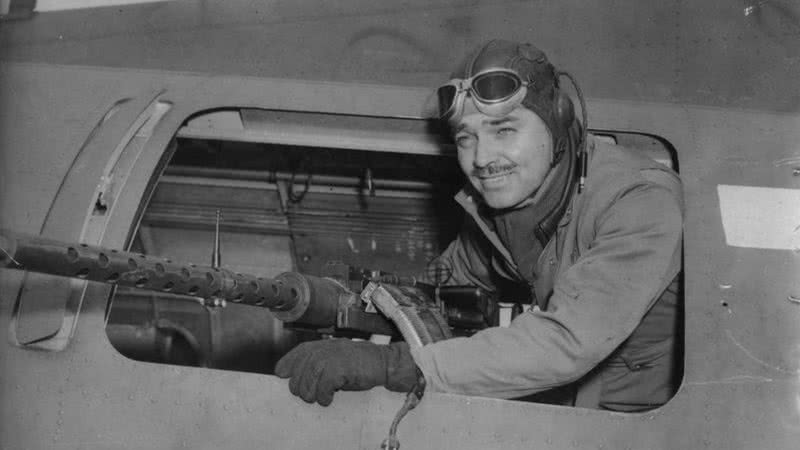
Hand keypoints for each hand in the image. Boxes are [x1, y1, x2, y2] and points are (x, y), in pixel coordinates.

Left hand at [275, 339, 417, 405]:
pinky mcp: (338, 368)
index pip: (296, 354)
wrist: (382, 363)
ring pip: (307, 383)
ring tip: (321, 398)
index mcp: (321, 346)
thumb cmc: (359, 363)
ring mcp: (330, 358)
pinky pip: (322, 388)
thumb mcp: (335, 359)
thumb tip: (295, 377)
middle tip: (311, 395)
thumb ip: (317, 364)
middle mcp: (322, 350)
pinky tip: (329, 398)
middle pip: (298, 374)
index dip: (287, 366)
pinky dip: (324, 397)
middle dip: (302, 389)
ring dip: (312, 395)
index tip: (282, 375)